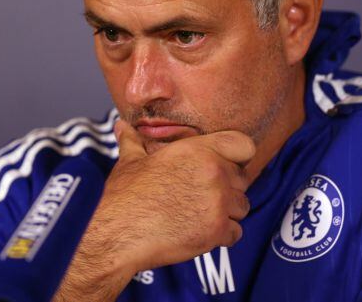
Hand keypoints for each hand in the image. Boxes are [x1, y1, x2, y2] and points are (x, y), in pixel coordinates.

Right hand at [53, 119, 254, 300]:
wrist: (117, 233)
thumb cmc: (124, 196)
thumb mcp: (130, 161)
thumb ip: (133, 141)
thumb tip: (121, 126)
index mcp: (197, 150)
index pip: (243, 144)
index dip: (237, 155)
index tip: (225, 165)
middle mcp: (214, 173)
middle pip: (242, 178)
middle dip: (228, 187)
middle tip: (202, 195)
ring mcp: (218, 202)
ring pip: (241, 206)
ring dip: (226, 212)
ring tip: (199, 214)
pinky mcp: (217, 231)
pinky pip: (235, 232)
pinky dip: (222, 235)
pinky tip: (199, 232)